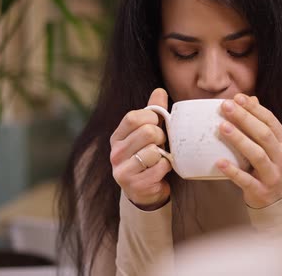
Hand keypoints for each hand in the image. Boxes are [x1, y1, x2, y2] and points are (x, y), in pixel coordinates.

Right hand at [110, 88, 171, 209]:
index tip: (157, 124)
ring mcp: (122, 171)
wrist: (145, 191)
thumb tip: (159, 91)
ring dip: (163, 154)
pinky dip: (166, 167)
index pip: (133, 117)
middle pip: (147, 132)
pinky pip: (159, 167)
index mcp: (117, 137)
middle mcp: (115, 153)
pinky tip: (161, 170)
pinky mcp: (134, 185)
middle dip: (161, 136)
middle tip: (161, 144)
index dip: (151, 117)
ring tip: (159, 159)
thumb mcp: (149, 133)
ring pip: (153, 151)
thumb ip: (153, 112)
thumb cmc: (148, 157)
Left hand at [217, 94, 281, 208]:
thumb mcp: (273, 145)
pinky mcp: (261, 190)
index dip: (254, 108)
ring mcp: (272, 175)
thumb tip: (248, 98)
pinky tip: (220, 162)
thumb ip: (262, 123)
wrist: (280, 200)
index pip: (270, 120)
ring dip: (239, 140)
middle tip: (226, 106)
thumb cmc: (272, 166)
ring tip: (222, 127)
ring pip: (257, 154)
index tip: (237, 98)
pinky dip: (233, 171)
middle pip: (263, 134)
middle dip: (244, 118)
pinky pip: (246, 180)